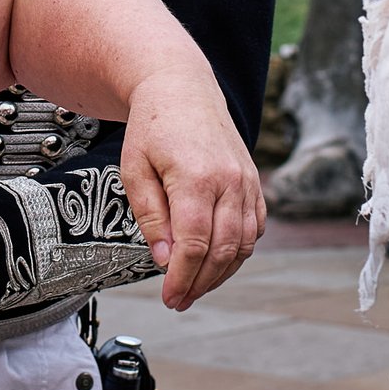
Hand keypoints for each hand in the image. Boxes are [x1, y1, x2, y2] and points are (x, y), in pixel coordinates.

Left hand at [118, 65, 264, 310]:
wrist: (183, 89)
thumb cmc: (152, 128)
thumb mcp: (134, 170)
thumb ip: (152, 217)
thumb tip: (166, 260)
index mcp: (196, 178)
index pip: (194, 244)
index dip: (182, 278)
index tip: (169, 297)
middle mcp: (229, 181)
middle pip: (223, 250)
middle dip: (200, 282)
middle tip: (178, 300)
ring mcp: (246, 181)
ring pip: (244, 243)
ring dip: (221, 273)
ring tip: (195, 287)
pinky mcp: (253, 182)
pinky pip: (254, 227)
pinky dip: (239, 250)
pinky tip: (216, 261)